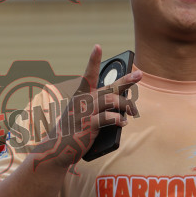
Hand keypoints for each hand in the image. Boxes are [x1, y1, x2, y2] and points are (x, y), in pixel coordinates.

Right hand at [34, 45, 141, 169]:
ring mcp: (84, 113)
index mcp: (80, 96)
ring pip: (111, 101)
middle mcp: (82, 101)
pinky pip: (108, 118)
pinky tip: (123, 122)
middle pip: (108, 87)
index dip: (93, 60)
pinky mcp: (87, 126)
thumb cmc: (73, 132)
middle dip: (126, 80)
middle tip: (139, 73)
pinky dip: (118, 119)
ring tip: (132, 111)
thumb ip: (100, 109)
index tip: (98, 46)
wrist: (55, 150)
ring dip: (125, 105)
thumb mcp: (83, 116)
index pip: (88, 74)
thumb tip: (123, 107)